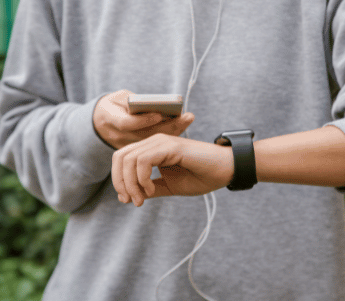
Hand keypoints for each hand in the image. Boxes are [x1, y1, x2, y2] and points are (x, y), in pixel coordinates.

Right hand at [93, 89, 194, 148]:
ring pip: (152, 142)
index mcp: (110, 119)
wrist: (101, 124)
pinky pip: (154, 145)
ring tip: (187, 119)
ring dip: (172, 131)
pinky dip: (168, 136)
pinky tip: (182, 126)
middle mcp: (118, 135)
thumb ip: (130, 100)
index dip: (143, 120)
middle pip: (145, 134)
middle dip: (167, 126)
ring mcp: (127, 145)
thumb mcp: (117, 97)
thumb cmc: (113, 105)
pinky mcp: (135, 152)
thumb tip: (149, 103)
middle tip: (186, 117)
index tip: (160, 115)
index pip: (126, 123)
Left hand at [111, 133, 233, 206]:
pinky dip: (142, 178)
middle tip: (132, 201)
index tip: (127, 200)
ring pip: (129, 159)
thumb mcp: (170, 186)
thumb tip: (130, 196)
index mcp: (152, 149)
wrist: (226, 170)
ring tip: (143, 198)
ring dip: (131, 183)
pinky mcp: (171, 147)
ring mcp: (161, 142)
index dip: (118, 180)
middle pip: (119, 157)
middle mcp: (154, 142)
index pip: (122, 158)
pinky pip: (143, 160)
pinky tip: (151, 189)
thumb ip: (151, 188)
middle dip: (120, 182)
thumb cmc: (201, 176)